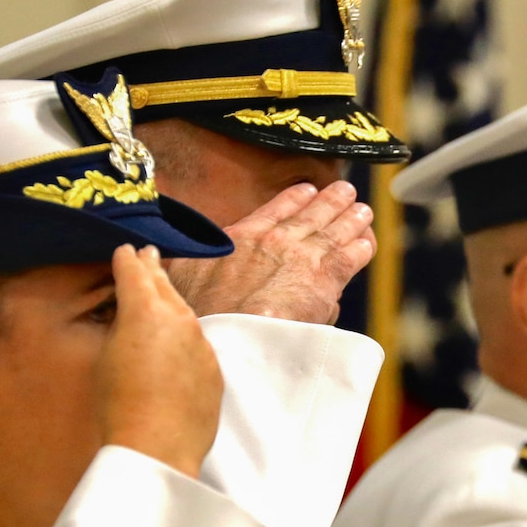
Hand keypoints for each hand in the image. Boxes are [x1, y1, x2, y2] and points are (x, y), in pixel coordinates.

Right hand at [99, 245, 223, 477]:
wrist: (158, 446)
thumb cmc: (119, 404)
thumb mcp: (106, 356)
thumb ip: (121, 327)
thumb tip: (131, 318)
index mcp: (145, 310)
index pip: (134, 273)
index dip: (127, 260)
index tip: (125, 250)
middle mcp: (179, 319)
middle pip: (164, 287)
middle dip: (154, 270)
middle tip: (149, 253)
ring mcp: (201, 344)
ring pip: (184, 314)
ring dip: (172, 301)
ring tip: (163, 290)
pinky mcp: (213, 369)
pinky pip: (197, 344)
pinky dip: (186, 336)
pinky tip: (180, 339)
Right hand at [166, 180, 375, 322]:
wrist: (226, 336)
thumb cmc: (200, 314)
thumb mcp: (177, 276)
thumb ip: (177, 260)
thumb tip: (159, 254)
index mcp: (242, 236)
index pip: (273, 211)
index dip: (292, 200)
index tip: (306, 190)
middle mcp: (275, 240)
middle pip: (309, 215)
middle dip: (329, 202)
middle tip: (345, 192)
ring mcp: (301, 256)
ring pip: (333, 230)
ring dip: (350, 217)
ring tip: (361, 209)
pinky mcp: (324, 279)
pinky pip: (349, 256)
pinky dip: (360, 245)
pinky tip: (367, 240)